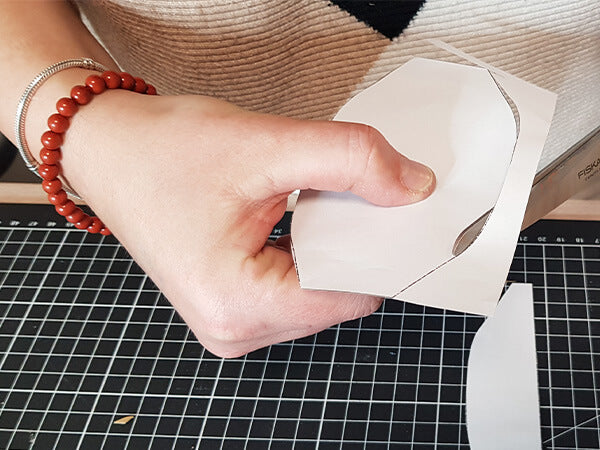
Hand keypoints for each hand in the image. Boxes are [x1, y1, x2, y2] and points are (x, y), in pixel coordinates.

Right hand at [60, 87, 435, 356]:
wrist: (108, 148)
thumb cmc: (163, 151)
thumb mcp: (266, 143)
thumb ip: (350, 160)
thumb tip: (413, 185)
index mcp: (238, 304)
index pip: (352, 295)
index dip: (381, 248)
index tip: (400, 206)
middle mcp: (235, 329)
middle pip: (340, 297)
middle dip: (356, 244)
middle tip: (358, 191)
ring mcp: (234, 323)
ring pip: (324, 292)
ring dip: (334, 246)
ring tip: (315, 200)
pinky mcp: (236, 307)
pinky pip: (301, 287)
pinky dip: (314, 250)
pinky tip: (302, 214)